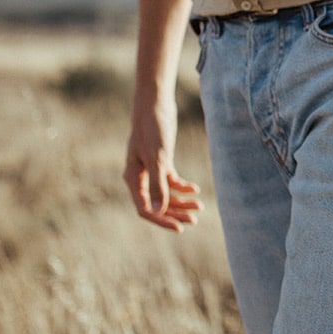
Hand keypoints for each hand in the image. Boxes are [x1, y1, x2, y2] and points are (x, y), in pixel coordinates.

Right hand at [124, 96, 203, 232]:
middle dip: (175, 213)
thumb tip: (158, 211)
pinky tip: (195, 189)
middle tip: (194, 219)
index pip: (145, 209)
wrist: (155, 106)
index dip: (162, 220)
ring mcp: (151, 171)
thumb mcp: (157, 158)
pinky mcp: (161, 162)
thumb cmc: (152, 130)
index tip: (179, 227)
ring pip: (166, 194)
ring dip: (182, 201)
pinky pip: (171, 182)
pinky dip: (183, 187)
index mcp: (133, 179)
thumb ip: (158, 185)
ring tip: (199, 206)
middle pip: (157, 204)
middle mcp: (140, 178)